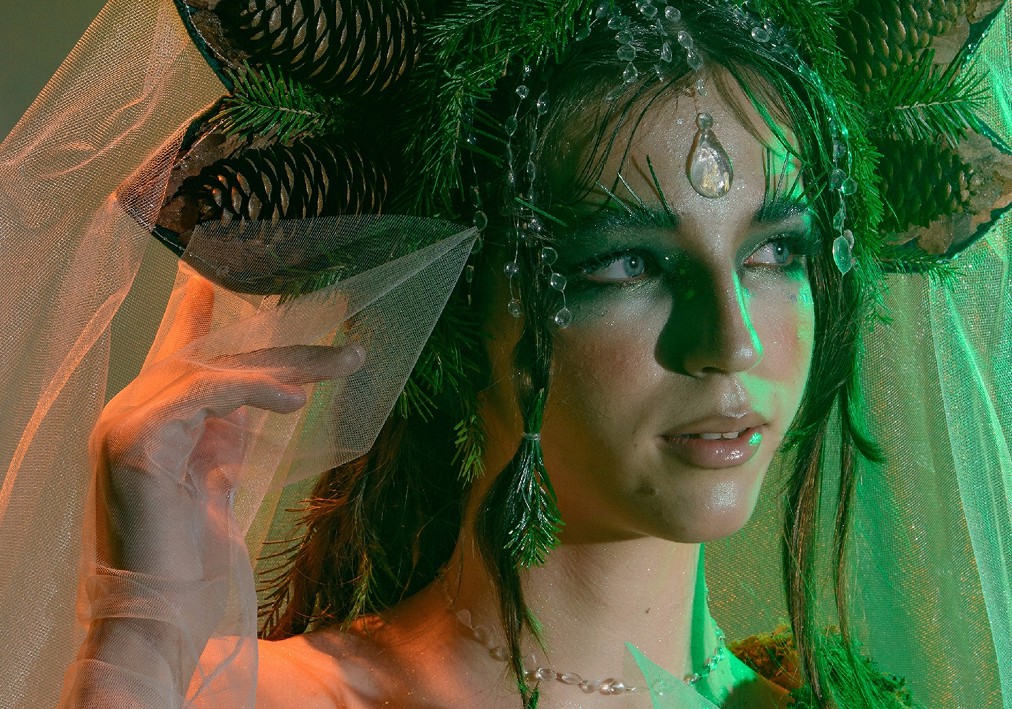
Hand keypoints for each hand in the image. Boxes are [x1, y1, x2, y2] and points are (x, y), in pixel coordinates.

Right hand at [91, 275, 364, 580]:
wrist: (158, 618)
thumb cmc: (190, 561)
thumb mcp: (217, 482)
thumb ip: (227, 437)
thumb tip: (268, 395)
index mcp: (152, 423)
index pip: (180, 357)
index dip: (197, 318)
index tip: (212, 282)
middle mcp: (131, 414)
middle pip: (213, 360)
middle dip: (286, 352)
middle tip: (349, 352)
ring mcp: (124, 425)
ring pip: (210, 369)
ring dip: (284, 366)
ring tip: (342, 368)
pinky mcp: (131, 443)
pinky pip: (198, 394)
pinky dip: (250, 390)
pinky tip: (295, 401)